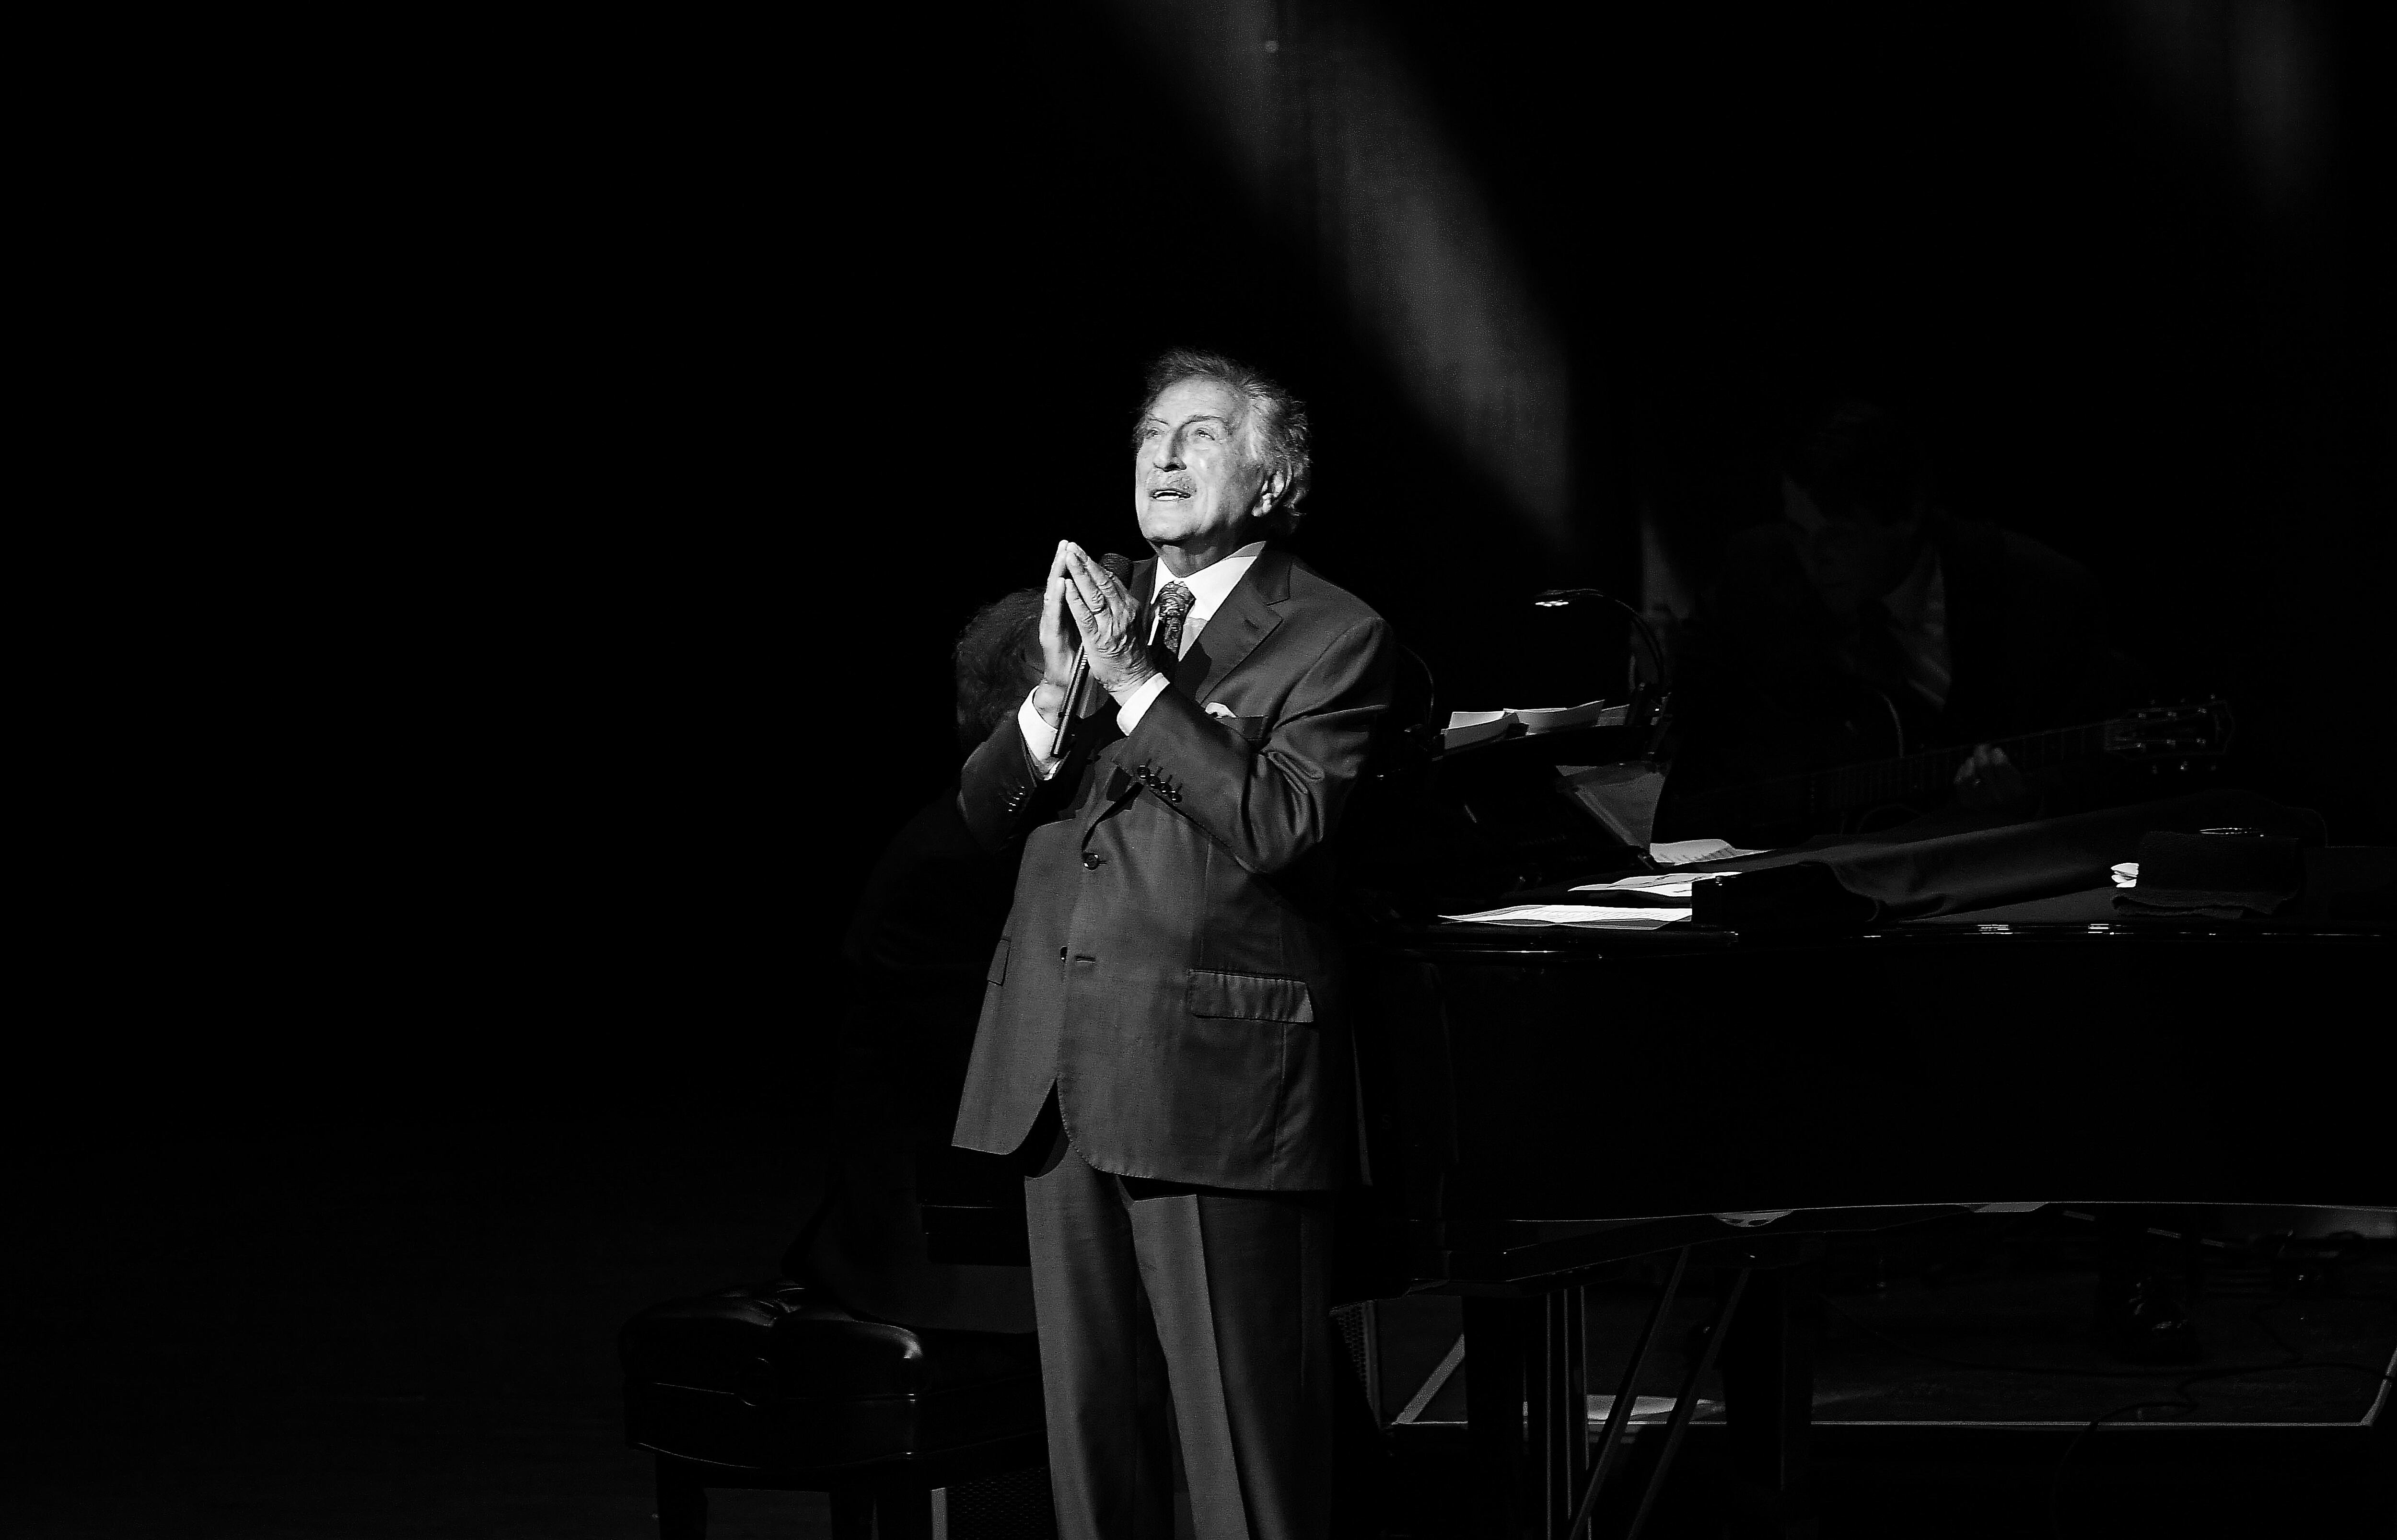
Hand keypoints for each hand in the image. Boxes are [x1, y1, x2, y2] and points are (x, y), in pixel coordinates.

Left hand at [1054, 541, 1156, 700]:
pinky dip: (1075, 600)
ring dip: (1080, 574)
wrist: (1135, 680)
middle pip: (1103, 582)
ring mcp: (1110, 626)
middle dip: (1086, 562)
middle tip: (1073, 547)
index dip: (1096, 565)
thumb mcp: (1132, 625)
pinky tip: (1067, 587)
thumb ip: (1124, 608)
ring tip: (1068, 558)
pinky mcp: (1099, 639)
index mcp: (1129, 608)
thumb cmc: (1131, 655)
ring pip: (1094, 594)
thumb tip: (1117, 593)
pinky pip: (1085, 616)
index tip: (1084, 552)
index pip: (1112, 581)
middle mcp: (1122, 613)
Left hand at [1953, 743, 2025, 809]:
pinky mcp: (1969, 801)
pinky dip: (1962, 772)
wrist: (2007, 814)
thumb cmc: (2014, 792)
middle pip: (1983, 766)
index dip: (1996, 753)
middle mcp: (1996, 796)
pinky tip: (1968, 768)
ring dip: (1971, 762)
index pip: (1999, 764)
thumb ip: (2008, 765)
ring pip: (1969, 774)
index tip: (1996, 750)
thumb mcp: (2019, 778)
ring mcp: (1980, 800)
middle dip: (1982, 751)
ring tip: (1975, 759)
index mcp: (2013, 789)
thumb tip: (1993, 751)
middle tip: (1983, 747)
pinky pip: (1959, 782)